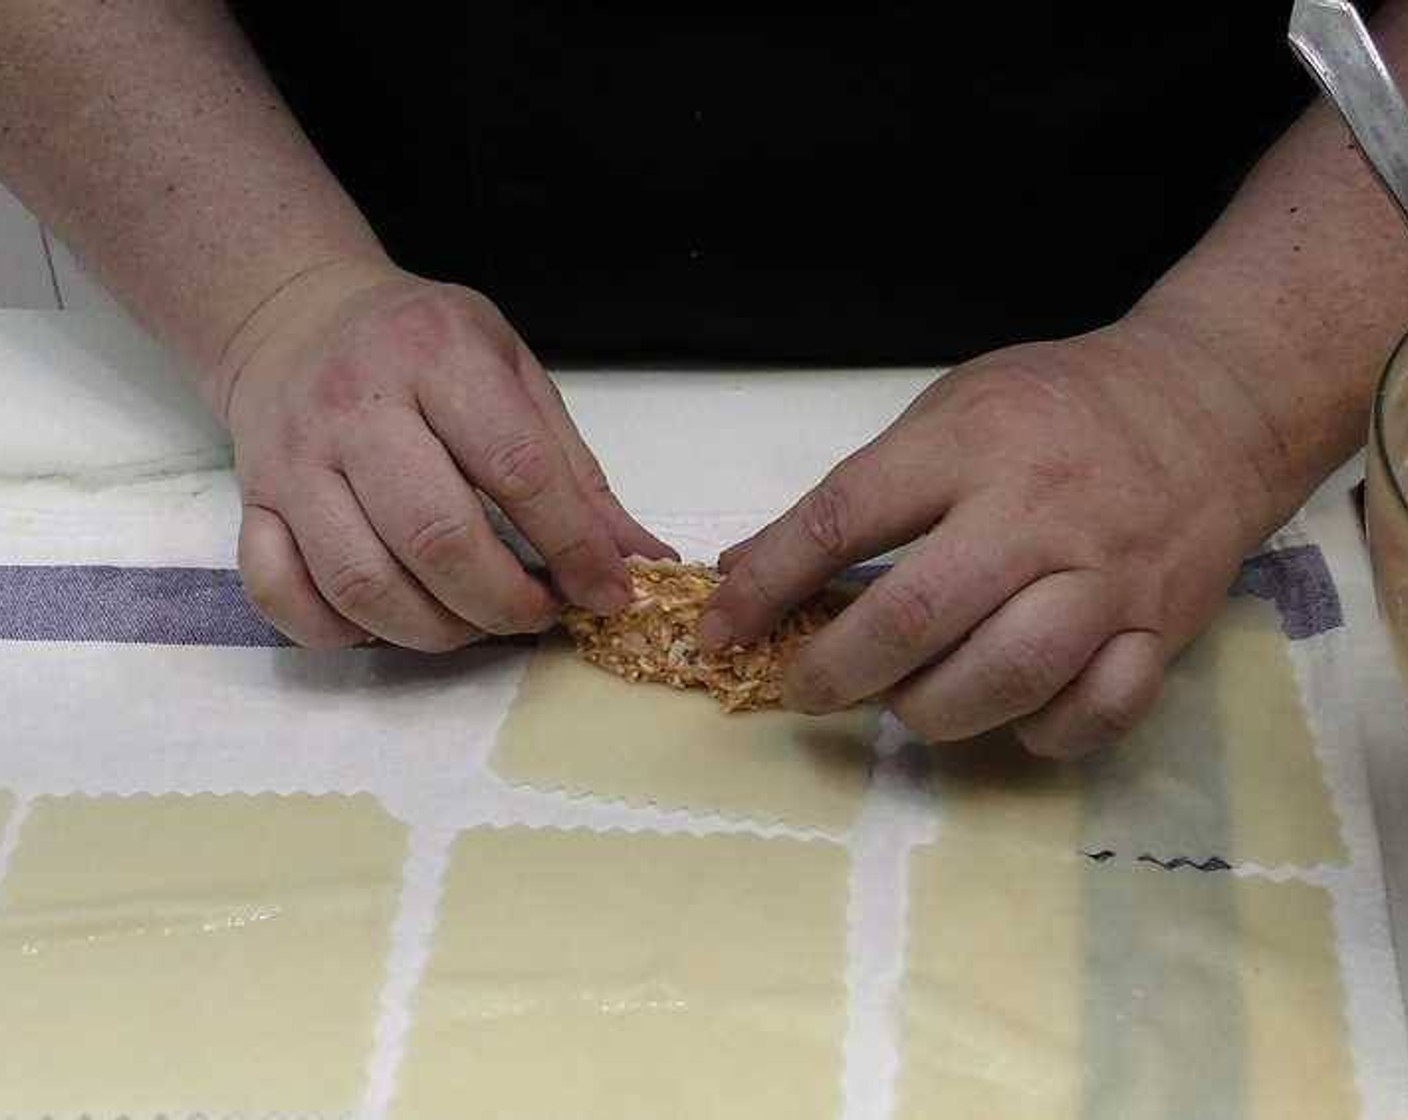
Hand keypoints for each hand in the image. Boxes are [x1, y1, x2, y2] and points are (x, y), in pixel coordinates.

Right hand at [213, 259, 672, 650]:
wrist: (295, 316)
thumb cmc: (422, 348)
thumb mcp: (513, 374)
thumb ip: (575, 471)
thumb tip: (641, 559)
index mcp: (437, 357)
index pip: (517, 469)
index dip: (574, 546)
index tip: (609, 591)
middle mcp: (355, 405)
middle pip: (436, 536)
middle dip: (504, 602)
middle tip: (538, 613)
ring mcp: (293, 459)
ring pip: (361, 581)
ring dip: (434, 629)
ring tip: (474, 621)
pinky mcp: (251, 502)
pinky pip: (282, 594)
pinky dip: (339, 630)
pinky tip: (388, 619)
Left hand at [702, 315, 1292, 756]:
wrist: (1212, 404)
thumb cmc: (1057, 407)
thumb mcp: (946, 413)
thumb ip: (854, 490)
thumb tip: (748, 565)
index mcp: (971, 446)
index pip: (841, 519)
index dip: (765, 585)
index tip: (718, 630)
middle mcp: (1036, 514)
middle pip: (916, 616)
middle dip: (835, 672)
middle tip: (802, 689)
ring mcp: (1107, 577)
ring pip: (1006, 676)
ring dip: (930, 711)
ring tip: (901, 702)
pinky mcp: (1164, 626)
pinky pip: (1097, 710)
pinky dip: (1043, 732)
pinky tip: (1010, 715)